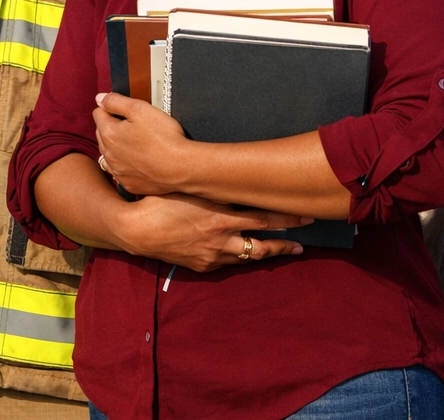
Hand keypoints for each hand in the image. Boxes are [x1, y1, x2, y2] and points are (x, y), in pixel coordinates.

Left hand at [93, 92, 192, 196]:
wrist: (181, 167)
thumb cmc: (164, 137)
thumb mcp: (140, 109)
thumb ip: (116, 101)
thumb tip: (99, 98)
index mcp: (109, 133)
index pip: (98, 113)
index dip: (113, 108)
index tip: (128, 111)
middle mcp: (108, 155)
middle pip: (102, 133)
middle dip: (113, 126)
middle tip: (135, 125)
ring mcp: (118, 172)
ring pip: (109, 153)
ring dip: (117, 146)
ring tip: (137, 143)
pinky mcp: (129, 184)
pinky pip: (120, 171)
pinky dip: (126, 164)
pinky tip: (140, 160)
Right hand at [113, 192, 309, 272]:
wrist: (137, 230)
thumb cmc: (163, 200)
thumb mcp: (194, 189)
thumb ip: (217, 188)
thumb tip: (238, 178)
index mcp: (222, 217)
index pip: (264, 218)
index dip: (287, 218)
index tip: (306, 215)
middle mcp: (222, 239)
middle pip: (262, 244)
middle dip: (285, 243)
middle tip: (304, 244)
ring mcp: (213, 256)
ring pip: (248, 257)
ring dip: (268, 253)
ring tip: (286, 252)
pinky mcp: (202, 266)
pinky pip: (228, 263)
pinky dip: (240, 257)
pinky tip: (246, 254)